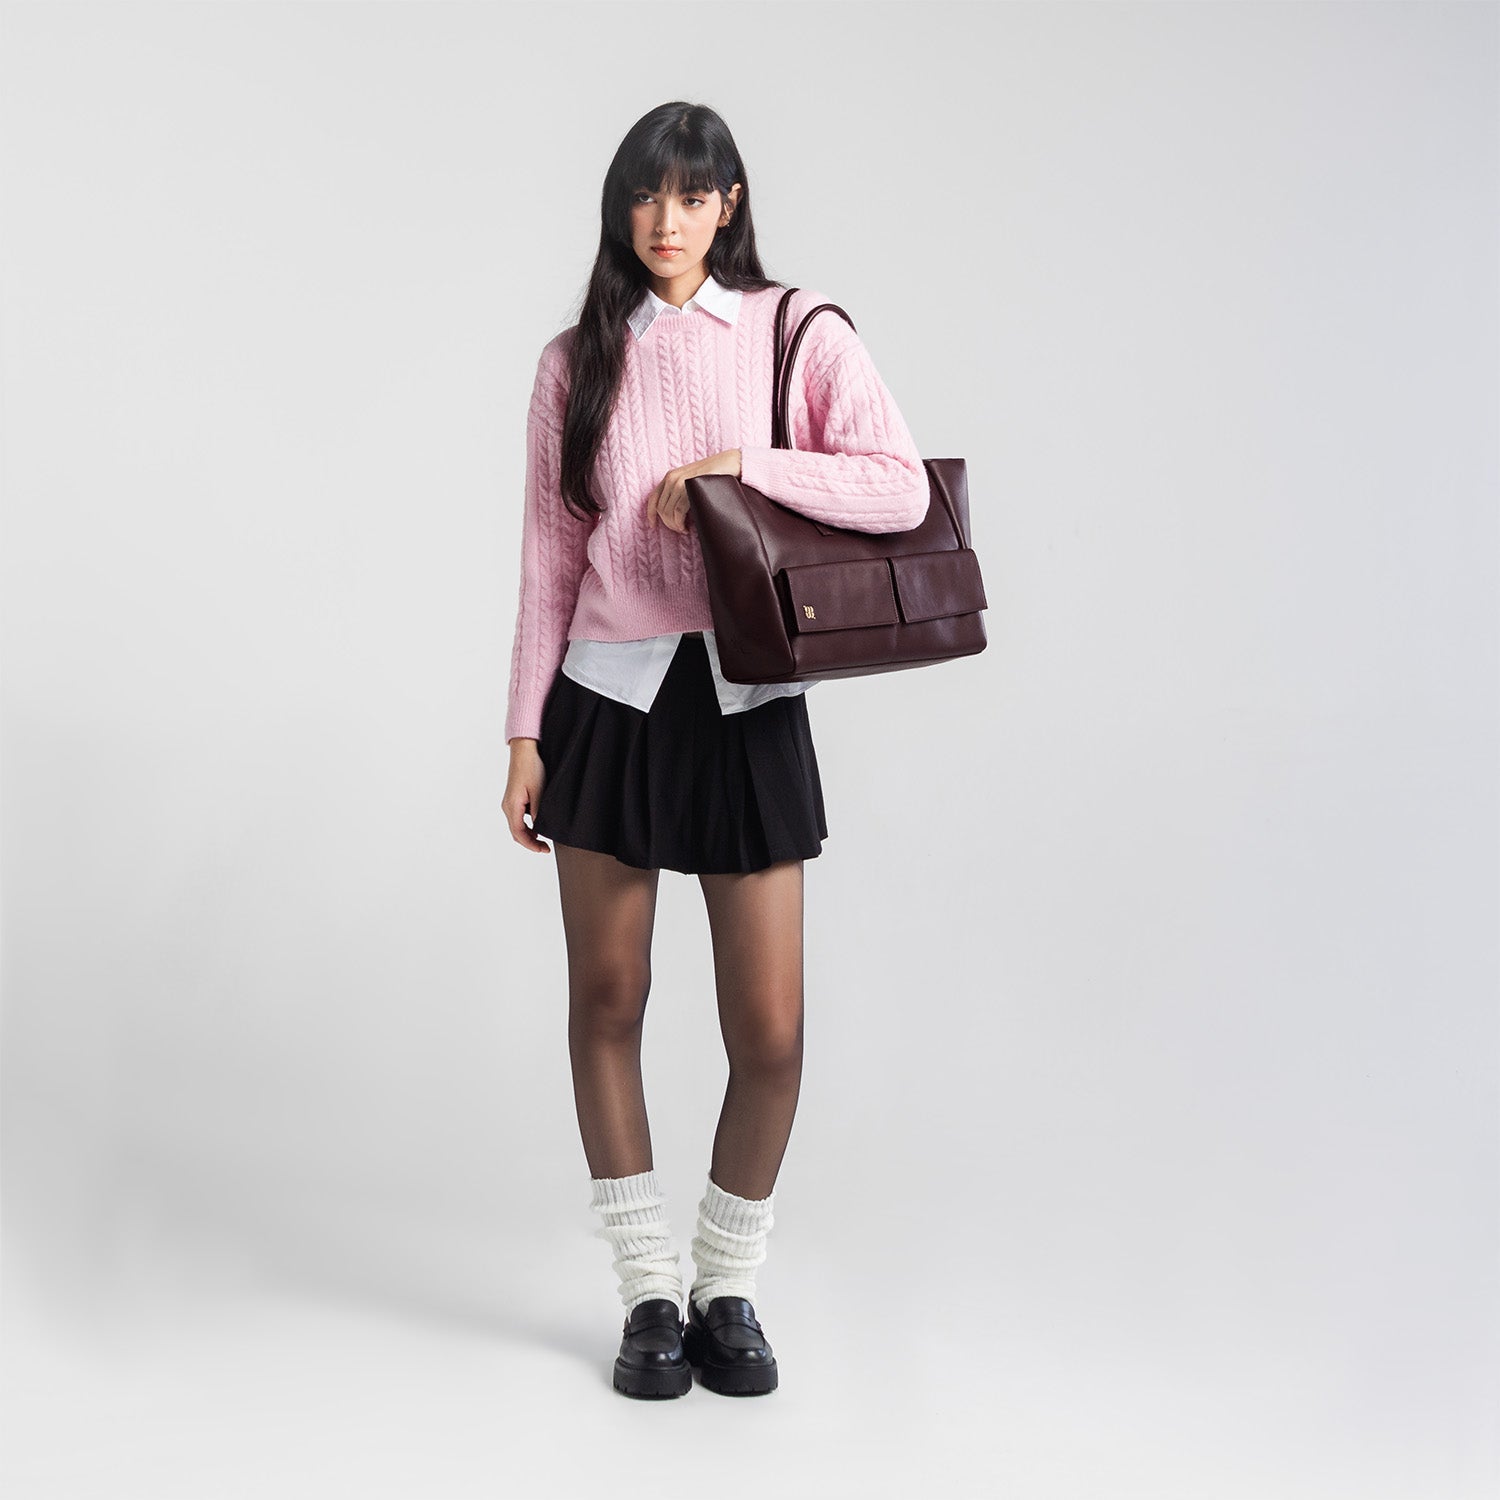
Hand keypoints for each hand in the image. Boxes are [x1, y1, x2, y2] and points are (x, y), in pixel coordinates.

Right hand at [503, 738, 551, 853]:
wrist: (524, 750)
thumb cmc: (531, 767)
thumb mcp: (539, 791)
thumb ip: (538, 812)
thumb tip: (539, 830)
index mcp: (512, 806)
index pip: (519, 834)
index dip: (531, 845)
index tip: (544, 850)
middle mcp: (507, 806)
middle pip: (516, 832)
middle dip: (530, 842)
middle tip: (546, 847)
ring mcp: (509, 802)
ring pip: (517, 826)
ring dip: (529, 834)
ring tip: (544, 838)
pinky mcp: (514, 798)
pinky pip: (518, 818)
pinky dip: (527, 826)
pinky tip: (538, 825)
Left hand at [646, 449, 741, 533]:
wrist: (728, 464)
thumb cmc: (713, 476)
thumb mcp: (691, 481)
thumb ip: (681, 491)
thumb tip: (674, 512)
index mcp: (670, 476)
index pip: (653, 498)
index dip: (650, 514)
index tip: (652, 526)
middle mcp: (671, 478)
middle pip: (661, 509)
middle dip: (667, 524)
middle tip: (679, 530)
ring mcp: (679, 483)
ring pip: (668, 512)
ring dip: (674, 525)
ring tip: (683, 530)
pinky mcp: (688, 489)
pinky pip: (678, 512)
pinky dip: (680, 524)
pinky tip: (686, 528)